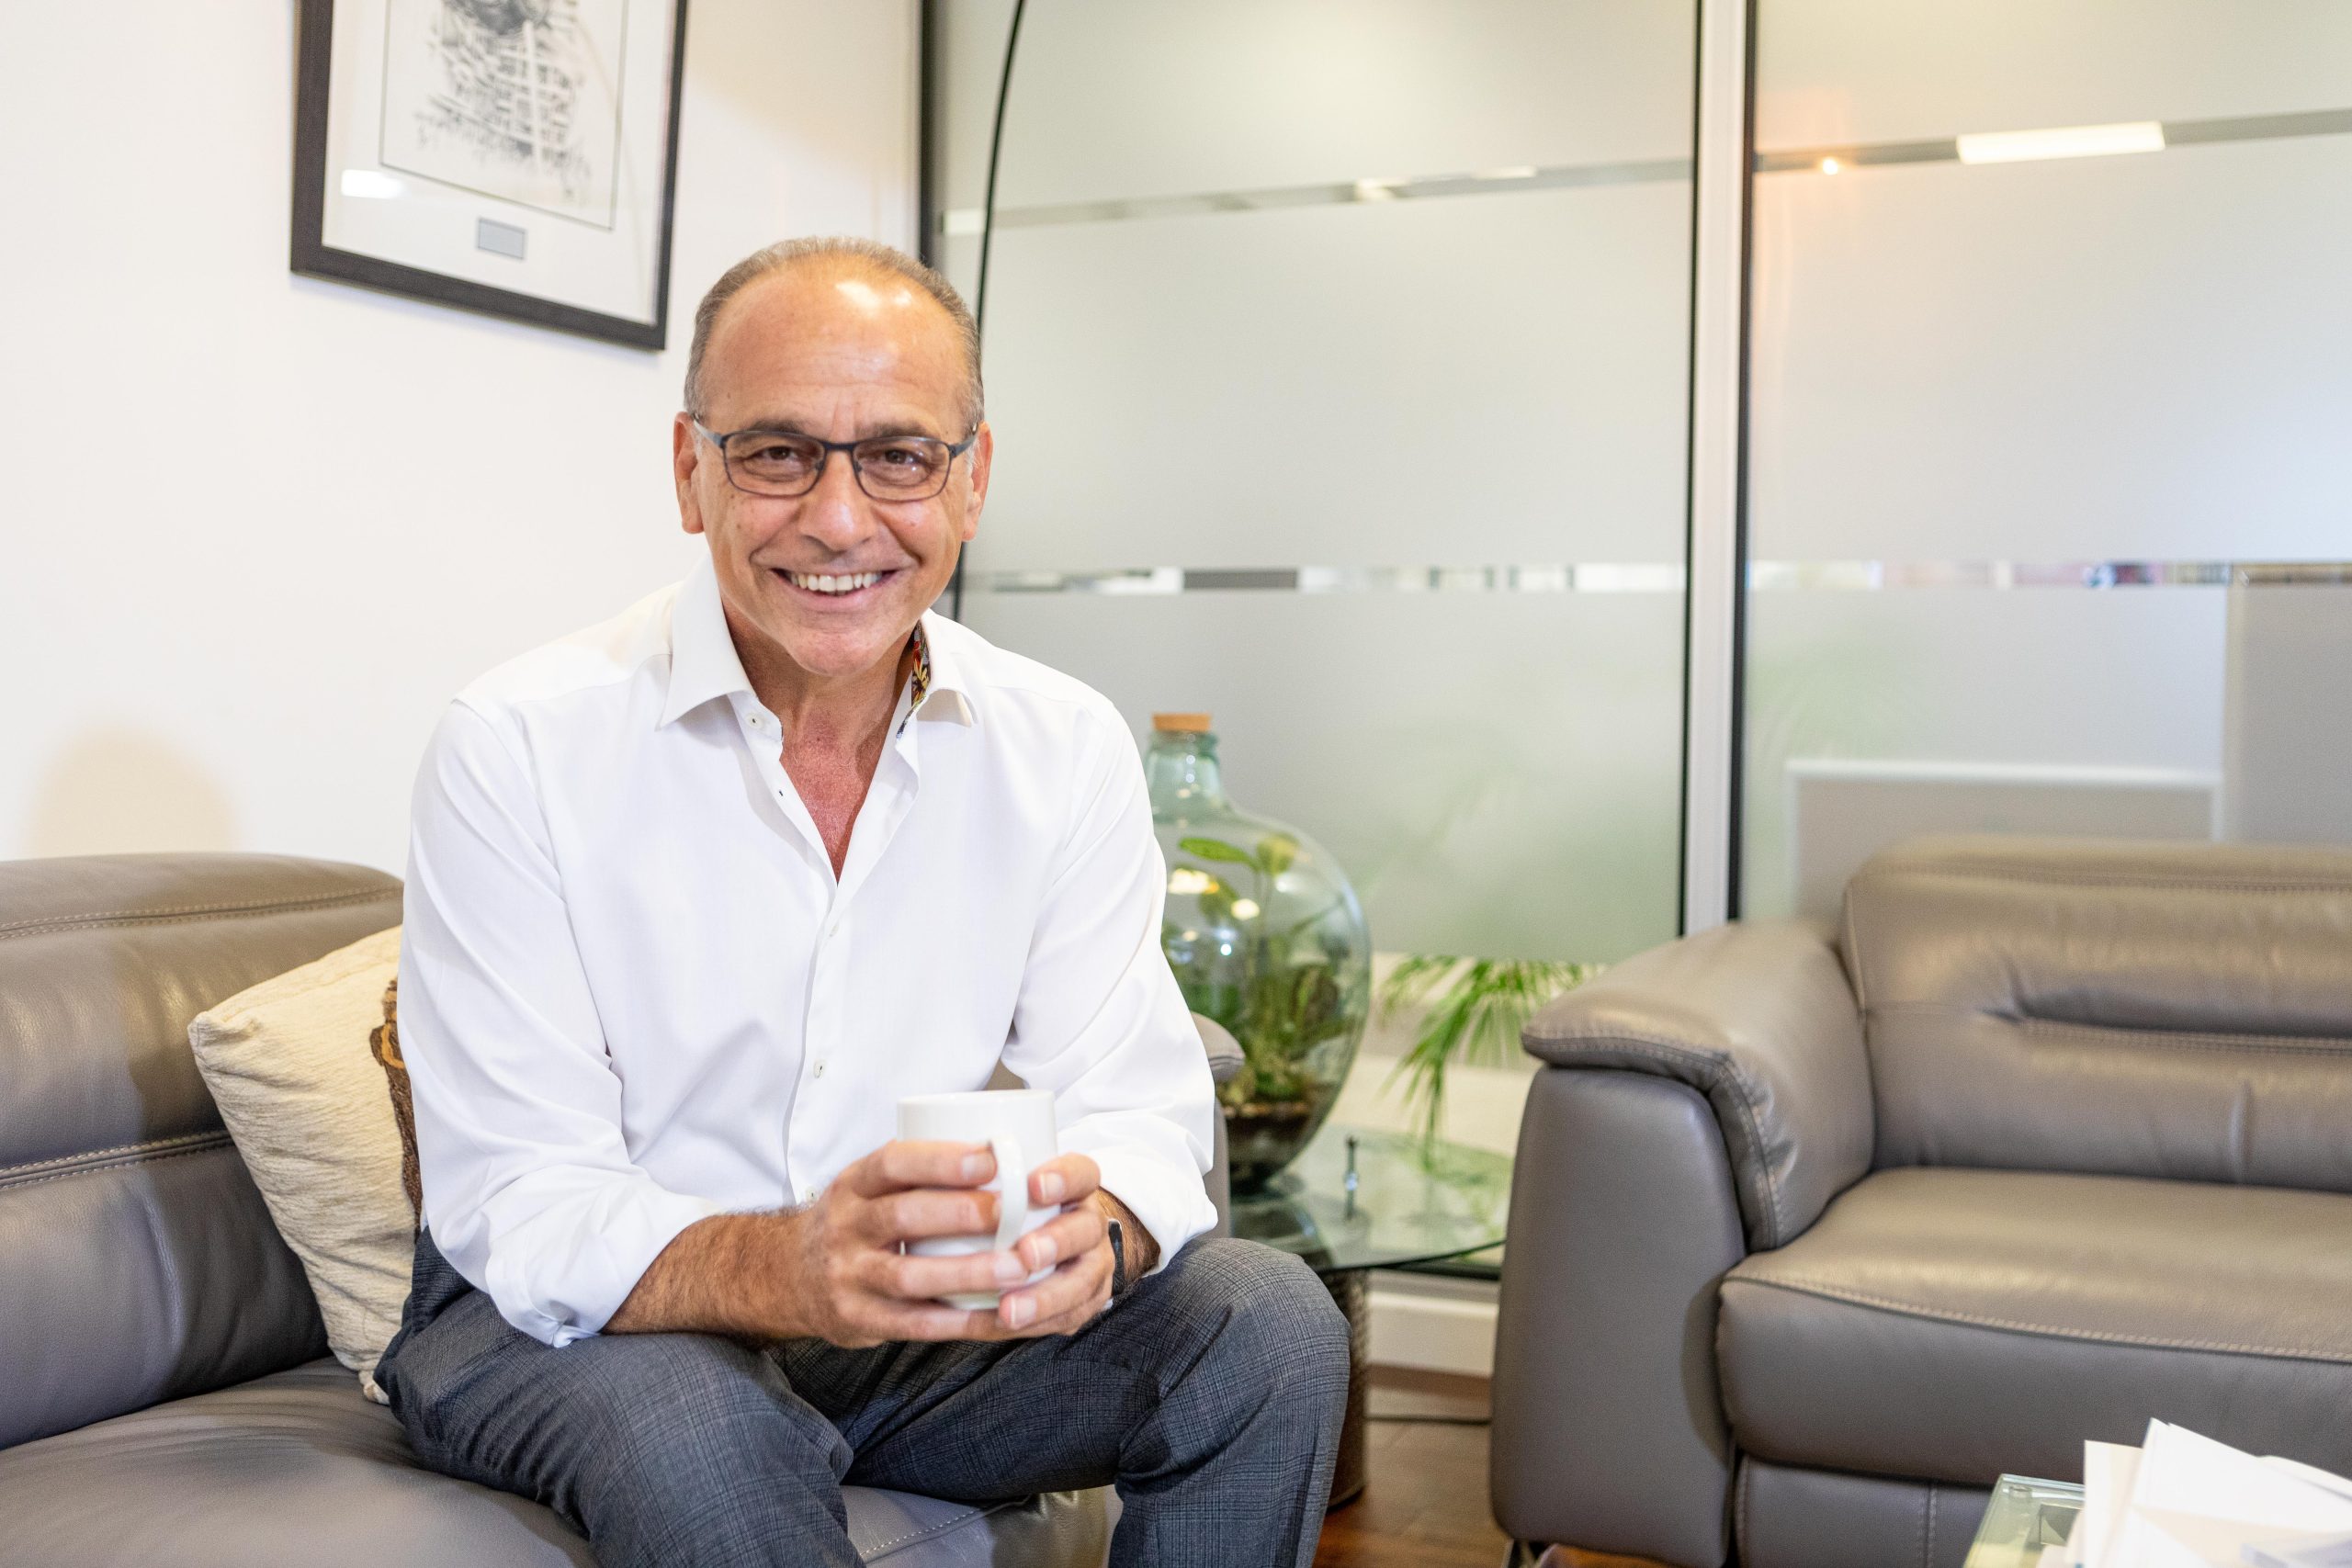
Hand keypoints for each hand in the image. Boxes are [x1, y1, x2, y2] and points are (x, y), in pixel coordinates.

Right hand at [789, 1142, 1119, 1346]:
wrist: (791, 1276)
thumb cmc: (856, 1222)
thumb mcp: (868, 1186)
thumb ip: (918, 1170)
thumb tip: (1003, 1145)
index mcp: (853, 1185)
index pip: (891, 1163)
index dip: (940, 1160)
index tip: (990, 1159)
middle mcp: (845, 1227)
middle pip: (901, 1216)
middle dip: (960, 1212)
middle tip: (1011, 1211)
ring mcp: (848, 1276)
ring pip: (908, 1276)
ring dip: (967, 1272)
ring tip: (1017, 1267)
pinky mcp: (859, 1319)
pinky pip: (913, 1324)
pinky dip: (958, 1322)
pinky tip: (997, 1315)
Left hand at [992, 1152, 1121, 1335]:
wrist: (1061, 1245)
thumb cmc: (1021, 1210)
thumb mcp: (1010, 1185)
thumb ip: (987, 1183)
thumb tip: (933, 1174)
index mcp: (1075, 1188)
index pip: (1081, 1173)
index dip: (1063, 1178)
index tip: (1032, 1185)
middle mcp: (1089, 1224)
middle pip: (1087, 1229)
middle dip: (1057, 1242)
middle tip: (1026, 1255)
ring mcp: (1093, 1265)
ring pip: (1081, 1283)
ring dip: (1044, 1298)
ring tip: (1009, 1310)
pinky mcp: (1085, 1302)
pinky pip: (1066, 1318)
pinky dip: (1033, 1325)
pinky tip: (1001, 1325)